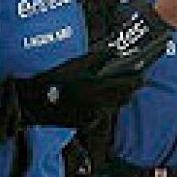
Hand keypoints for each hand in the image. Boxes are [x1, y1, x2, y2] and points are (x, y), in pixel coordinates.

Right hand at [6, 10, 167, 127]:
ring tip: (114, 87)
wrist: (34, 102)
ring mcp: (93, 116)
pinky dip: (103, 106)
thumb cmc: (53, 79)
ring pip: (115, 106)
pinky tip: (95, 98)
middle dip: (130, 87)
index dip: (138, 77)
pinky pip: (102, 114)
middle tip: (132, 78)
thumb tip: (116, 52)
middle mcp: (99, 104)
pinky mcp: (87, 124)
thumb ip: (99, 57)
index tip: (143, 72)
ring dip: (118, 97)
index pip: (129, 83)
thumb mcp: (77, 63)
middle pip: (126, 97)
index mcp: (98, 87)